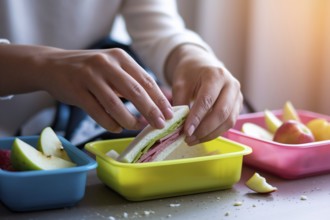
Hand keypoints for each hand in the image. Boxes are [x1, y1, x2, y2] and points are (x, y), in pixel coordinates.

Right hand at [0, 45, 172, 131]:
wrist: (52, 65)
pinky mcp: (76, 90)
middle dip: (150, 111)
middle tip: (160, 125)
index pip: (146, 80)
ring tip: (137, 128)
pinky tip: (117, 128)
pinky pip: (97, 112)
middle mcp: (106, 63)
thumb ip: (132, 81)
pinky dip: (110, 123)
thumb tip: (159, 102)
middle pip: (135, 91)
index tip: (170, 114)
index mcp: (120, 57)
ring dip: (129, 120)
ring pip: (115, 104)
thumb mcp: (112, 68)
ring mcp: (89, 76)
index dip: (159, 99)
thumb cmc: (89, 70)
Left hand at [166, 45, 242, 144]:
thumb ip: (180, 103)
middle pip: (221, 112)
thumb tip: (178, 126)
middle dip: (204, 129)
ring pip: (228, 121)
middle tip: (188, 139)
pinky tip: (201, 136)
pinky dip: (215, 132)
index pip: (207, 100)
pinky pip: (229, 123)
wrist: (202, 65)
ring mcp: (237, 95)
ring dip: (210, 134)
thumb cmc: (190, 73)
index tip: (186, 131)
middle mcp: (231, 84)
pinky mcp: (238, 105)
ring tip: (193, 140)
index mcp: (216, 75)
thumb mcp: (180, 84)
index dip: (197, 118)